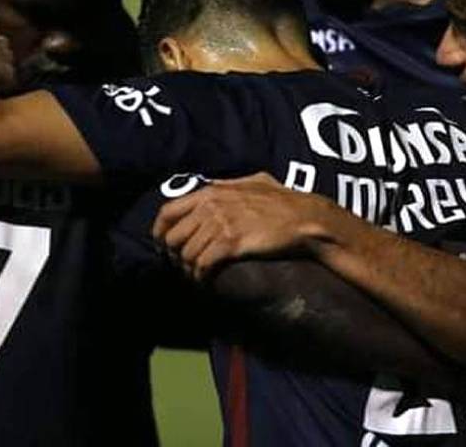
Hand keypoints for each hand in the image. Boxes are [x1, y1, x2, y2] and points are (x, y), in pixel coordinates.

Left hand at [152, 173, 336, 280]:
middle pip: (173, 236)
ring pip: (186, 254)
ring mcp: (220, 224)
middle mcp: (210, 206)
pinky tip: (206, 283)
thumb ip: (229, 183)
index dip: (160, 231)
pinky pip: (202, 265)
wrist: (305, 218)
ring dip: (188, 270)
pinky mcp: (231, 243)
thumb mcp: (254, 181)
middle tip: (182, 267)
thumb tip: (213, 185)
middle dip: (173, 255)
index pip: (168, 211)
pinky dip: (200, 277)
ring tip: (196, 277)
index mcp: (211, 191)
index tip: (163, 245)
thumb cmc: (284, 200)